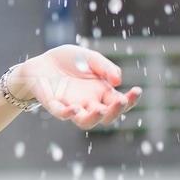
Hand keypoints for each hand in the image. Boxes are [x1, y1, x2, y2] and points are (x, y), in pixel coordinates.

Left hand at [11, 45, 140, 129]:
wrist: (42, 62)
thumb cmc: (68, 61)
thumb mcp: (90, 58)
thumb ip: (105, 67)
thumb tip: (119, 80)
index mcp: (101, 93)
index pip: (119, 102)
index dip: (130, 100)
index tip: (137, 90)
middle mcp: (89, 103)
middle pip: (106, 116)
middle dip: (115, 111)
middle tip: (121, 101)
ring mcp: (72, 106)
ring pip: (86, 121)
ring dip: (94, 118)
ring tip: (100, 111)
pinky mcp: (54, 105)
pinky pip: (62, 114)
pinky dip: (68, 113)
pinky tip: (75, 108)